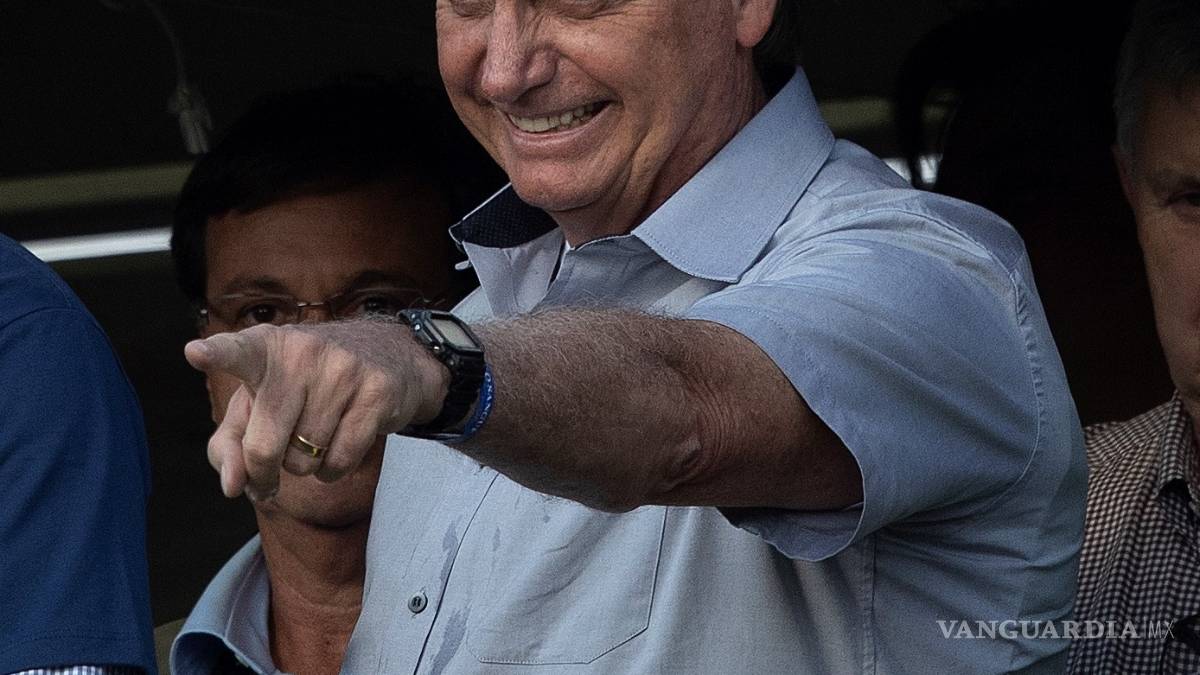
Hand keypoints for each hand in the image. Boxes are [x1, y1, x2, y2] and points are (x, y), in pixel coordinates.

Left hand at [184, 319, 447, 499]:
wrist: (388, 357)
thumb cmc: (306, 387)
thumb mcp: (260, 405)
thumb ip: (230, 445)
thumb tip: (234, 488)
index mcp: (265, 348)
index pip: (238, 352)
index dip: (216, 355)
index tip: (195, 353)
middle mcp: (302, 353)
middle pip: (264, 447)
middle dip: (265, 473)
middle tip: (271, 470)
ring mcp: (343, 370)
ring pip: (305, 460)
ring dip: (305, 465)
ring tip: (316, 437)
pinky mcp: (376, 392)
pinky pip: (340, 460)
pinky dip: (333, 469)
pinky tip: (338, 445)